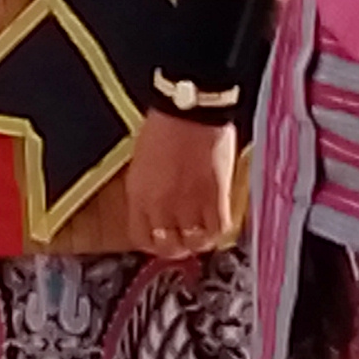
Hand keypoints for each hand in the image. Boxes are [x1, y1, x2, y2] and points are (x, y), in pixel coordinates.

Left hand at [121, 108, 238, 258]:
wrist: (189, 110)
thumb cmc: (166, 126)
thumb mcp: (142, 162)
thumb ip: (148, 191)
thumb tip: (157, 208)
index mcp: (139, 195)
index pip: (141, 238)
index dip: (154, 244)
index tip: (162, 242)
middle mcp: (161, 205)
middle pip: (169, 247)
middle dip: (177, 248)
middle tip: (185, 242)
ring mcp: (188, 204)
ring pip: (196, 242)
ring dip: (200, 240)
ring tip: (204, 234)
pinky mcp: (215, 198)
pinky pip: (219, 229)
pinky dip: (220, 230)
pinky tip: (219, 223)